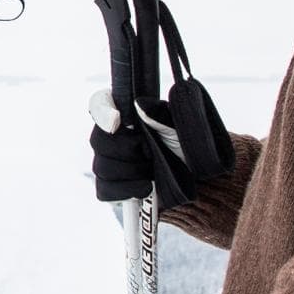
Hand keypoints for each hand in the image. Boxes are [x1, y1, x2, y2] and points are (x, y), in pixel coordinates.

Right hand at [89, 88, 183, 203]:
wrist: (195, 182)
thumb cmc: (184, 149)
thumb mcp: (178, 128)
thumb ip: (158, 114)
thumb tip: (138, 106)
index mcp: (126, 113)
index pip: (99, 103)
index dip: (102, 111)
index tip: (117, 121)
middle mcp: (111, 136)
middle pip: (98, 141)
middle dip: (127, 150)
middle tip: (150, 152)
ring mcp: (108, 163)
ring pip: (102, 168)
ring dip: (132, 172)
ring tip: (153, 171)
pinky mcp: (110, 188)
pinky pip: (104, 190)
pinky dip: (127, 190)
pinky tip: (145, 187)